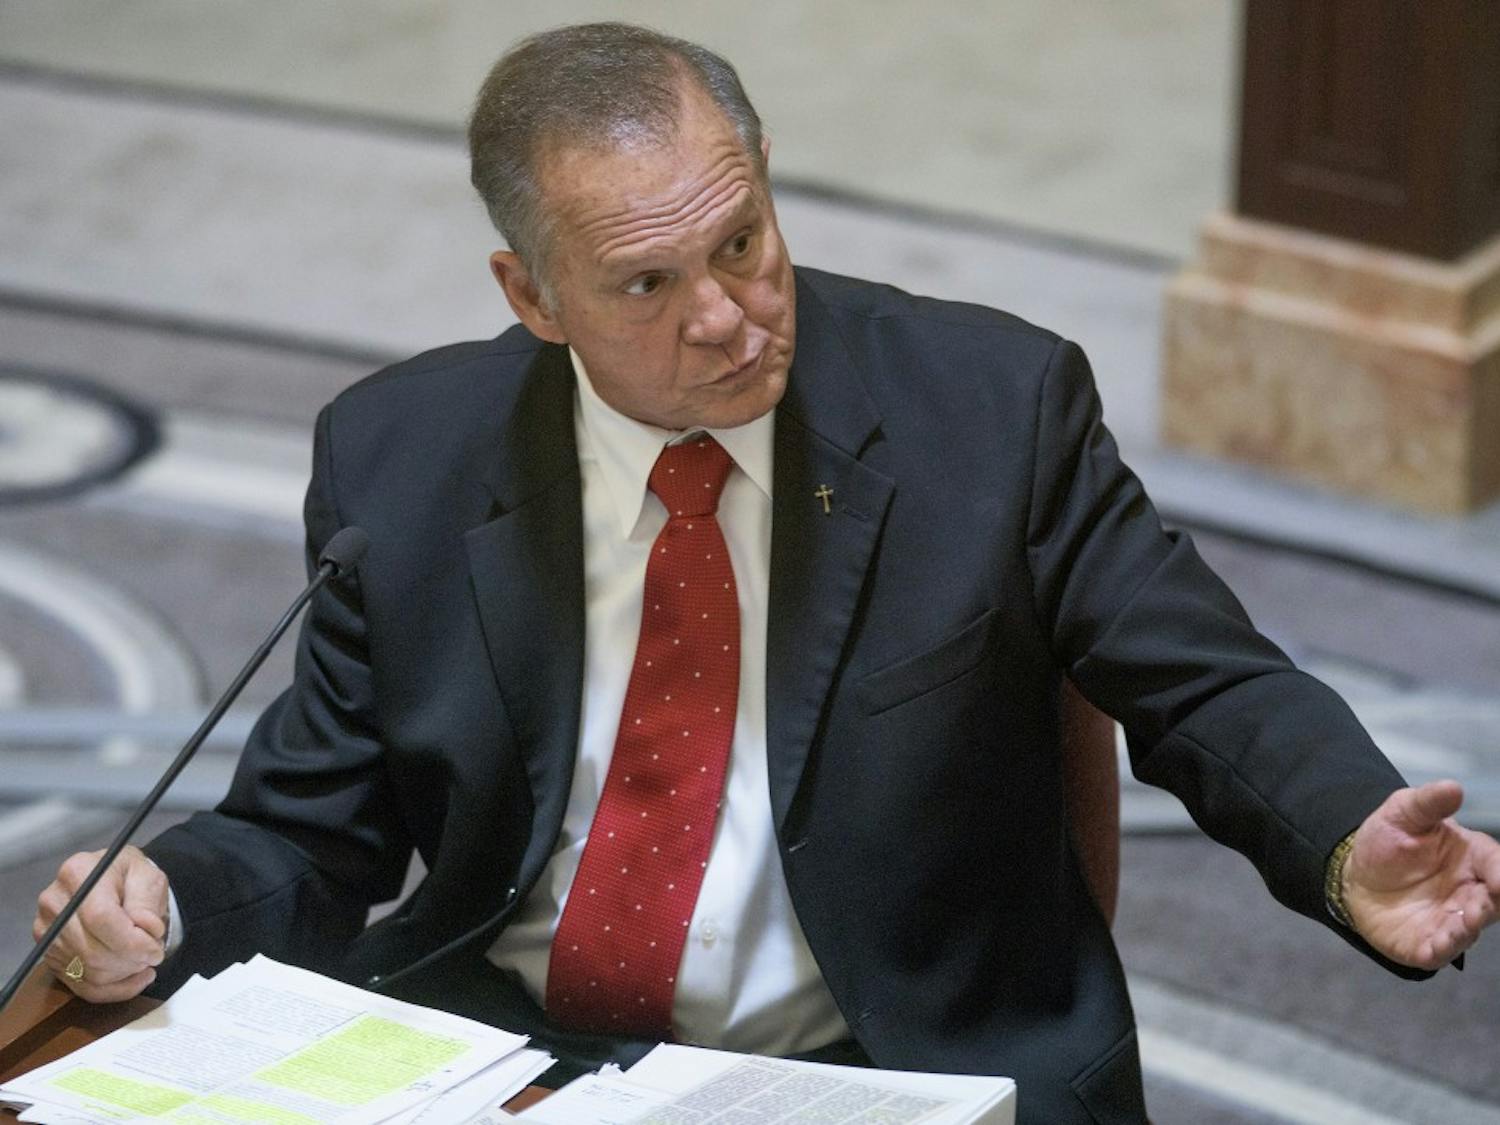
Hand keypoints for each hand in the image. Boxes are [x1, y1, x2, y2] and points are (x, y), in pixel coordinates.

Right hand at [33, 845, 168, 1001]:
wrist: (112, 880)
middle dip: (131, 960)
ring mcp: (48, 932)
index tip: (155, 950)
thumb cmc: (130, 875)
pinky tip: (135, 979)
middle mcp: (54, 903)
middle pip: (91, 950)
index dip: (131, 941)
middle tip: (155, 954)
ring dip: (124, 973)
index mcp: (77, 873)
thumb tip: (146, 929)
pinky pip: (81, 985)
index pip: (100, 918)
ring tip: (145, 960)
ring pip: (88, 971)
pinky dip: (113, 989)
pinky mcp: (50, 955)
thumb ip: (147, 901)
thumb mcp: (147, 875)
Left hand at [1343, 780, 1499, 969]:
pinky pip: (1439, 951)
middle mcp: (1469, 893)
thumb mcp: (1402, 814)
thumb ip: (1428, 803)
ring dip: (1470, 927)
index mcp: (1472, 859)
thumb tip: (1454, 787)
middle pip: (1492, 902)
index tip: (1499, 878)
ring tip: (1467, 921)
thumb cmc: (1388, 841)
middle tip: (1484, 902)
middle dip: (1493, 903)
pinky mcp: (1427, 943)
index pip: (1496, 865)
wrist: (1355, 873)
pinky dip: (1443, 949)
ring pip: (1469, 929)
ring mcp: (1450, 921)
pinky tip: (1439, 945)